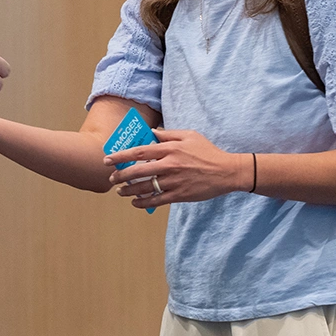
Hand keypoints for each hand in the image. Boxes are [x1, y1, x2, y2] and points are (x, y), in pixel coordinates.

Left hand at [104, 128, 249, 207]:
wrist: (226, 172)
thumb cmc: (207, 152)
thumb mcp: (189, 136)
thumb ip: (168, 135)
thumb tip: (150, 133)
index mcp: (170, 149)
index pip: (139, 152)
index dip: (121, 156)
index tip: (108, 160)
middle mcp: (169, 165)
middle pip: (137, 171)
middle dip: (120, 176)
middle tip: (112, 179)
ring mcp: (173, 181)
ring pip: (144, 187)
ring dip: (128, 191)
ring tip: (120, 191)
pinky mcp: (179, 195)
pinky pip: (156, 200)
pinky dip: (143, 202)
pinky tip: (135, 202)